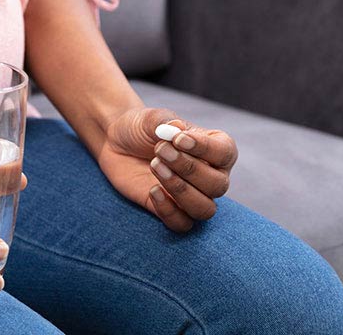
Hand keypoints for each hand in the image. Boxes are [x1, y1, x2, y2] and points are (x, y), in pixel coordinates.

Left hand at [99, 108, 237, 231]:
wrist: (117, 142)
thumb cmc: (142, 128)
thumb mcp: (152, 119)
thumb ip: (167, 123)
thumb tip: (178, 130)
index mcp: (215, 149)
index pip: (226, 153)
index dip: (205, 148)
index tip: (178, 139)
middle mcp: (210, 176)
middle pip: (217, 185)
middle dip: (188, 169)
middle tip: (160, 151)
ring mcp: (192, 196)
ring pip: (205, 209)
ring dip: (181, 191)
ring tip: (155, 167)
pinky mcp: (171, 210)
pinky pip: (182, 224)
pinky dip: (169, 211)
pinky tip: (152, 191)